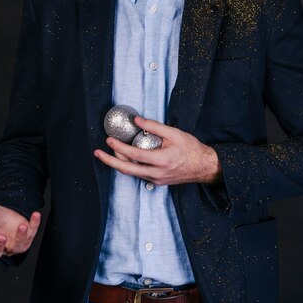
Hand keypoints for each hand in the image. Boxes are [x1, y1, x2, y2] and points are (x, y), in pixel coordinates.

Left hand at [94, 116, 221, 185]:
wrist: (204, 167)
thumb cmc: (191, 149)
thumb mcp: (174, 133)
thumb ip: (154, 127)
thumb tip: (137, 121)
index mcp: (162, 160)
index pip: (134, 155)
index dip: (119, 147)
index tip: (109, 140)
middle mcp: (156, 173)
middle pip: (126, 169)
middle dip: (109, 161)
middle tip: (97, 153)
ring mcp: (156, 180)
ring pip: (131, 173)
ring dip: (118, 163)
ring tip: (107, 153)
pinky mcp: (156, 181)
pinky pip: (138, 174)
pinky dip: (129, 166)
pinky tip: (125, 157)